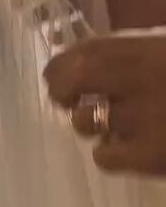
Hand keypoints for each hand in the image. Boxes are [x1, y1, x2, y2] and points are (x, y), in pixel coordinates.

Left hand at [44, 35, 165, 173]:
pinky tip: (121, 150)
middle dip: (60, 88)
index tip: (54, 70)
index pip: (91, 49)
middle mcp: (141, 80)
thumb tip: (84, 54)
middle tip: (61, 98)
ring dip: (85, 122)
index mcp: (152, 51)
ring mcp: (143, 121)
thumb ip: (140, 55)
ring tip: (105, 124)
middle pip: (76, 78)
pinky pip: (104, 157)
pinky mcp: (149, 157)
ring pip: (85, 121)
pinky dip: (106, 154)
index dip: (63, 60)